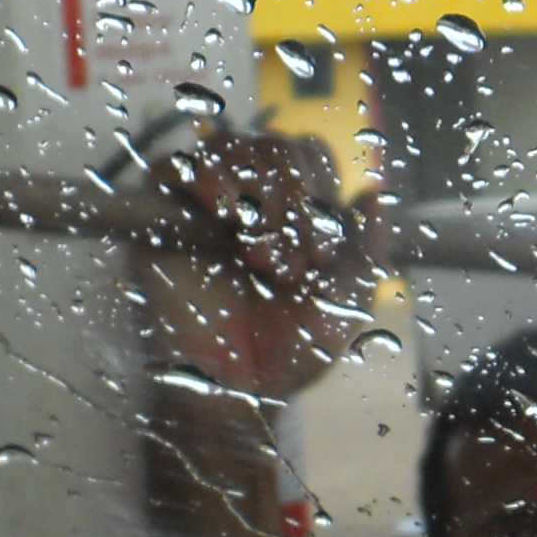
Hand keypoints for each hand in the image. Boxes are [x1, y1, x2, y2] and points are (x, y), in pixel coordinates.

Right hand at [129, 130, 369, 403]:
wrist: (244, 388)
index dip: (320, 189)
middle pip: (274, 148)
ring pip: (232, 149)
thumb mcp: (348, 295)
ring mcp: (205, 204)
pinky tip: (231, 221)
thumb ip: (368, 244)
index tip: (322, 255)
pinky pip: (179, 167)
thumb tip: (373, 188)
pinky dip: (212, 183)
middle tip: (291, 269)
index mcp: (293, 207)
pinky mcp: (164, 218)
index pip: (307, 153)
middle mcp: (250, 197)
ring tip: (263, 260)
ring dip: (261, 198)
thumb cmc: (295, 347)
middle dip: (294, 205)